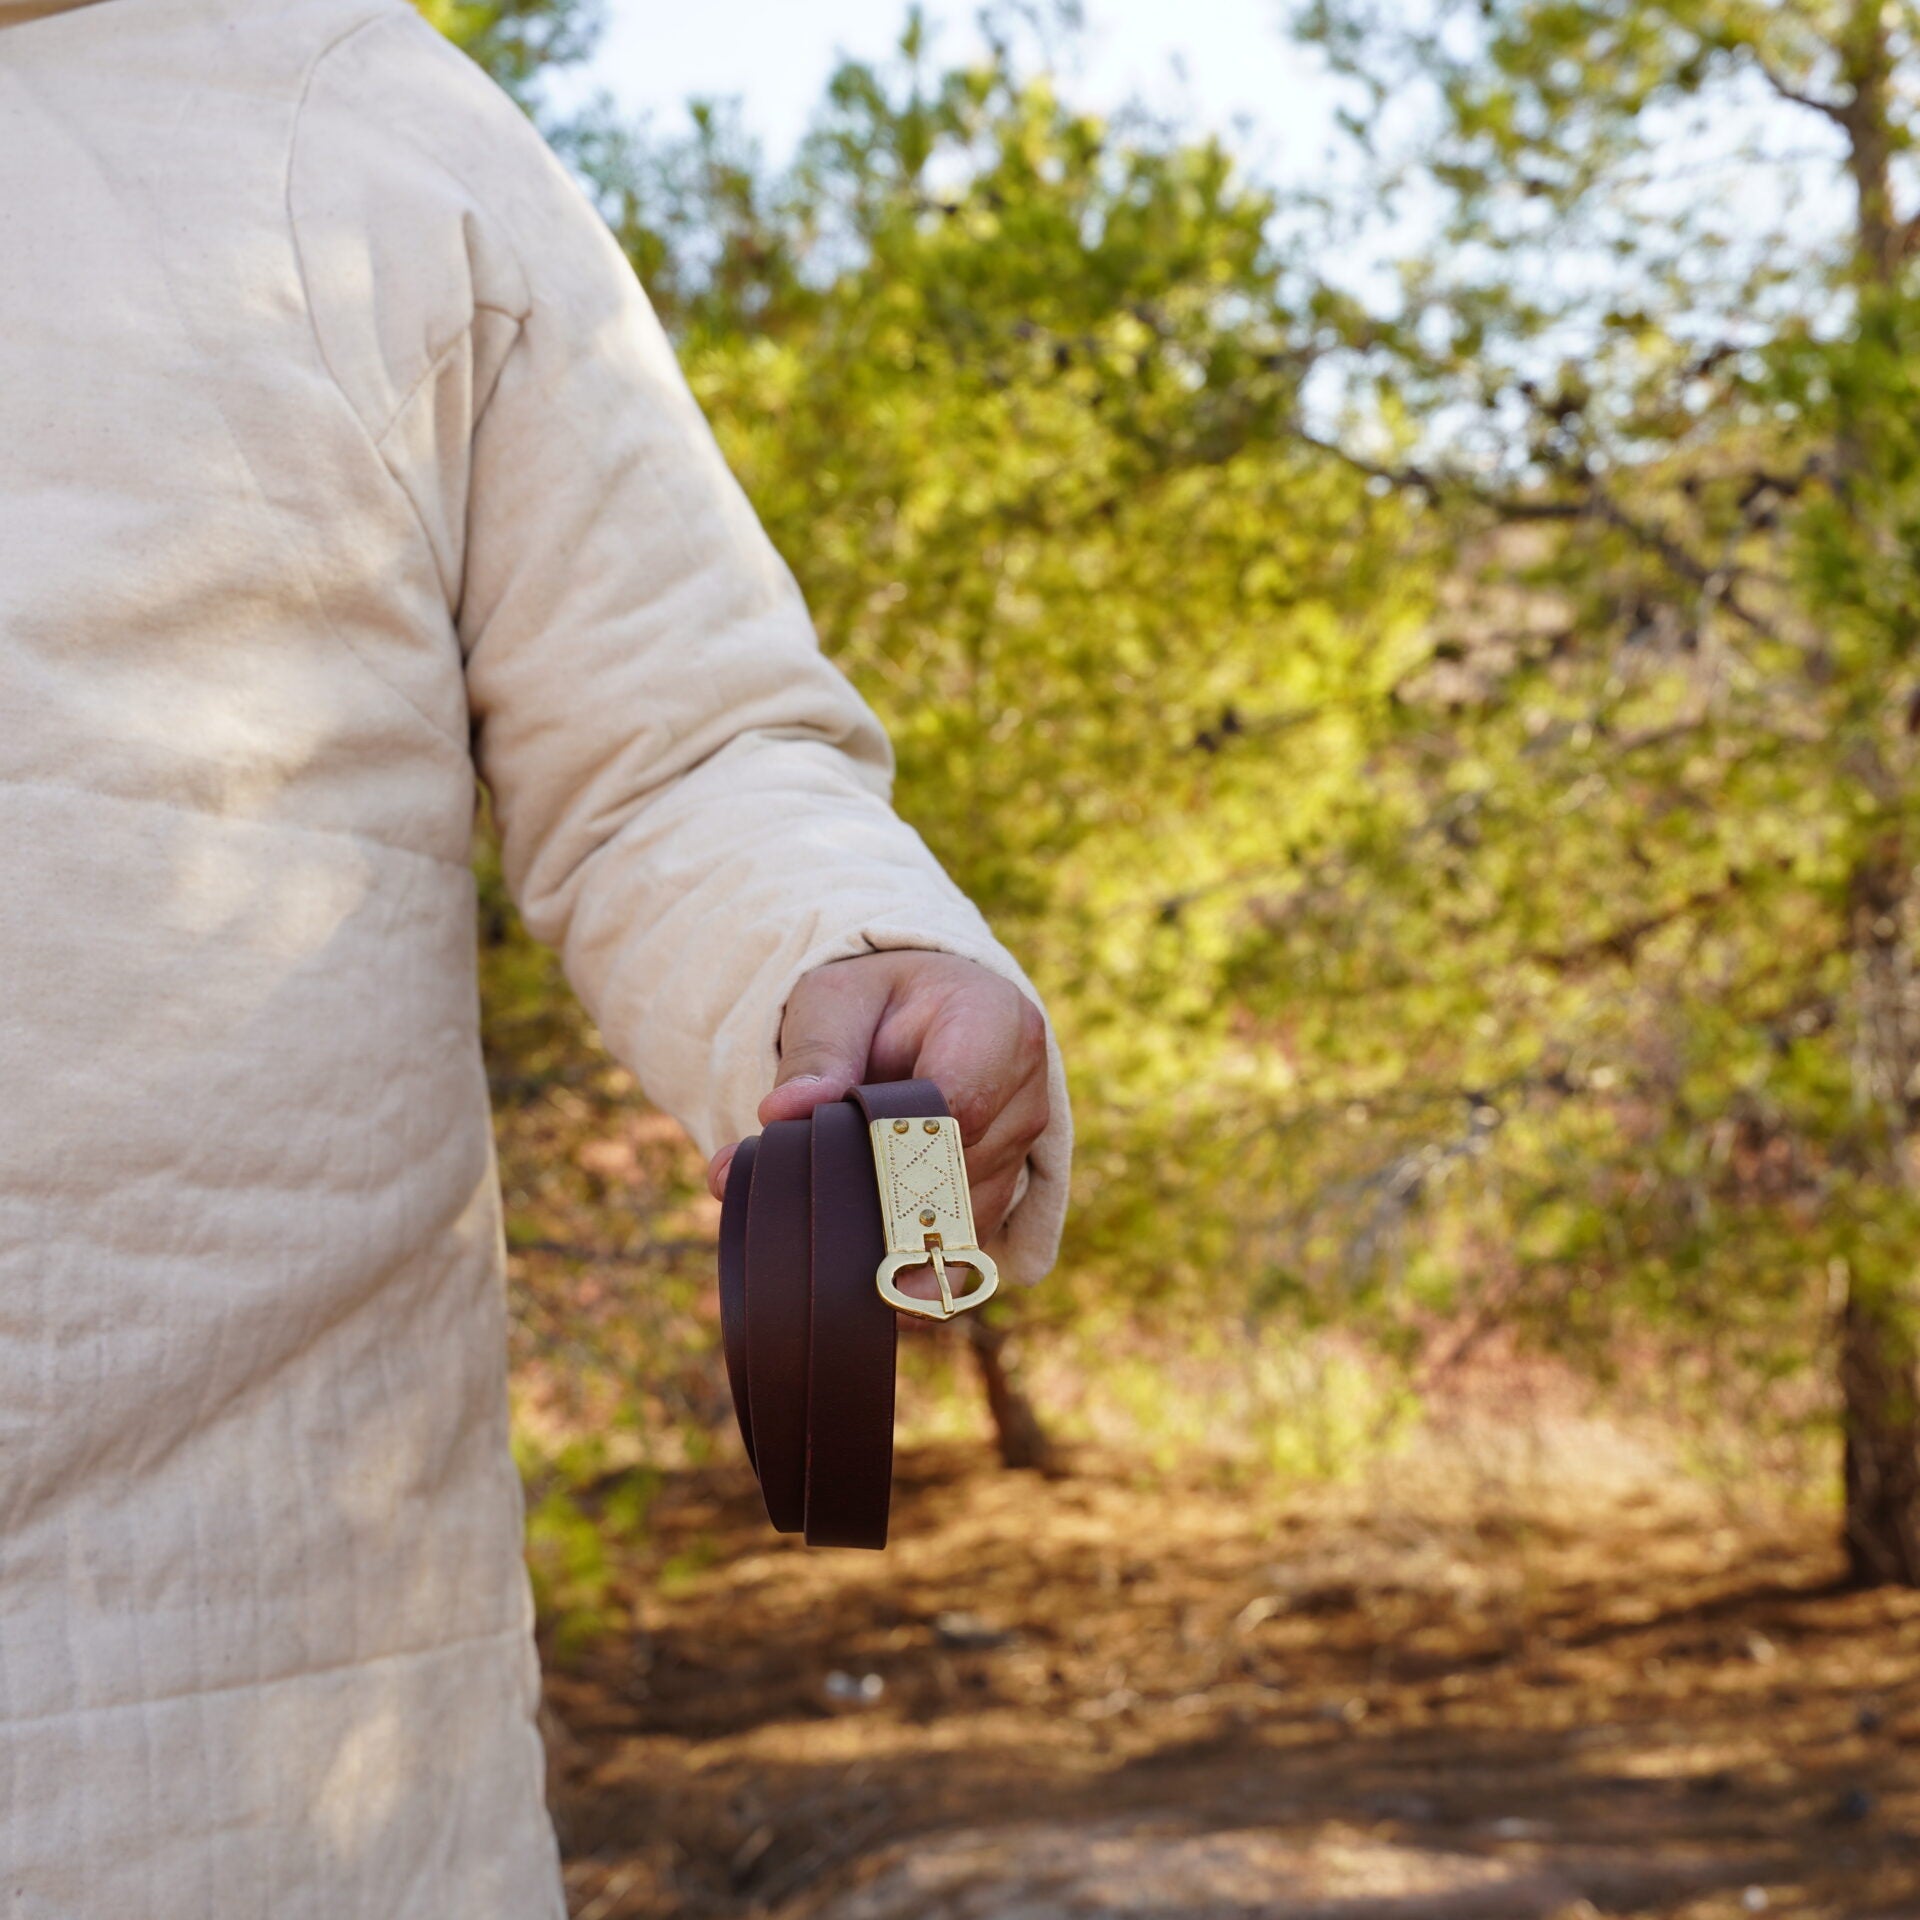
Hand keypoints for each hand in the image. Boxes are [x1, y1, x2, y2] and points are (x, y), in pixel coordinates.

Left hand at [704, 951, 1049, 1245]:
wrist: (924, 1011)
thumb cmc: (880, 1001)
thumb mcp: (835, 1001)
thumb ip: (814, 1053)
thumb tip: (784, 1114)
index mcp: (998, 1021)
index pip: (961, 1103)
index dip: (900, 1142)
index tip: (843, 1161)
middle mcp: (1025, 1089)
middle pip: (961, 1169)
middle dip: (887, 1195)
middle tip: (820, 1215)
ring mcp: (1020, 1145)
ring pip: (964, 1217)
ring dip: (898, 1233)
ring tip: (834, 1241)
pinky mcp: (1004, 1188)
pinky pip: (964, 1243)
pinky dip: (915, 1259)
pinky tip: (874, 1283)